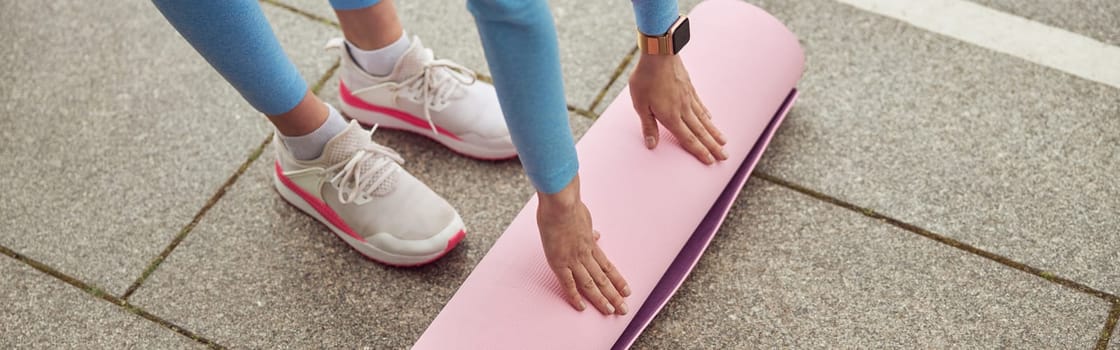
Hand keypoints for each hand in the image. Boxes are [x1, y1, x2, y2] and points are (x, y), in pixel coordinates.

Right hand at [537, 175, 629, 314]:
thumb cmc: (570, 207)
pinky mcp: (560, 262)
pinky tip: (582, 307)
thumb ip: (590, 230)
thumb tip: (597, 235)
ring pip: (591, 284)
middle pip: (603, 279)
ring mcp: (574, 260)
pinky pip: (568, 283)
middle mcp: (586, 255)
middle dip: (614, 295)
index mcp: (591, 244)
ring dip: (601, 298)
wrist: (561, 204)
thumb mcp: (586, 218)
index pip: (608, 266)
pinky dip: (575, 296)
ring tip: (611, 311)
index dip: (618, 279)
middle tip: (624, 309)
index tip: (626, 290)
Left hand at [629, 54, 726, 163]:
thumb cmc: (646, 78)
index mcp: (670, 116)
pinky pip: (701, 105)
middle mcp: (683, 110)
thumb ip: (648, 126)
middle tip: (725, 157)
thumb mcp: (640, 104)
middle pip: (701, 132)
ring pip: (704, 120)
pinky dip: (707, 115)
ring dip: (714, 133)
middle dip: (713, 147)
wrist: (659, 53)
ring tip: (724, 142)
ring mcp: (689, 98)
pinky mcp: (690, 88)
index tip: (710, 161)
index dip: (699, 152)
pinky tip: (711, 118)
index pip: (688, 139)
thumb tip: (652, 145)